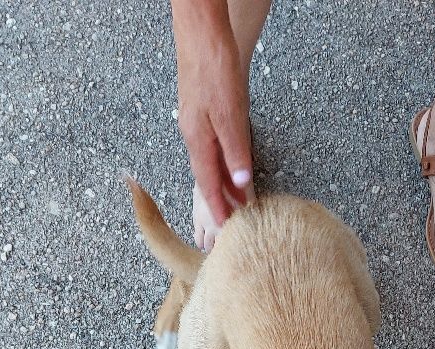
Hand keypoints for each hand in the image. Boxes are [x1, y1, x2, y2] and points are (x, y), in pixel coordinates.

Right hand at [173, 7, 251, 228]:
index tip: (227, 230)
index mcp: (198, 140)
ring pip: (210, 163)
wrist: (201, 32)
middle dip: (220, 202)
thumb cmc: (214, 68)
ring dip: (222, 184)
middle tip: (233, 223)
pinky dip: (221, 164)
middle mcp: (193, 136)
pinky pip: (212, 148)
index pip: (209, 186)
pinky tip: (230, 168)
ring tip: (235, 203)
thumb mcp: (230, 114)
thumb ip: (236, 152)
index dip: (219, 209)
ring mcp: (196, 124)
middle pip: (208, 178)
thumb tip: (241, 186)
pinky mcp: (201, 113)